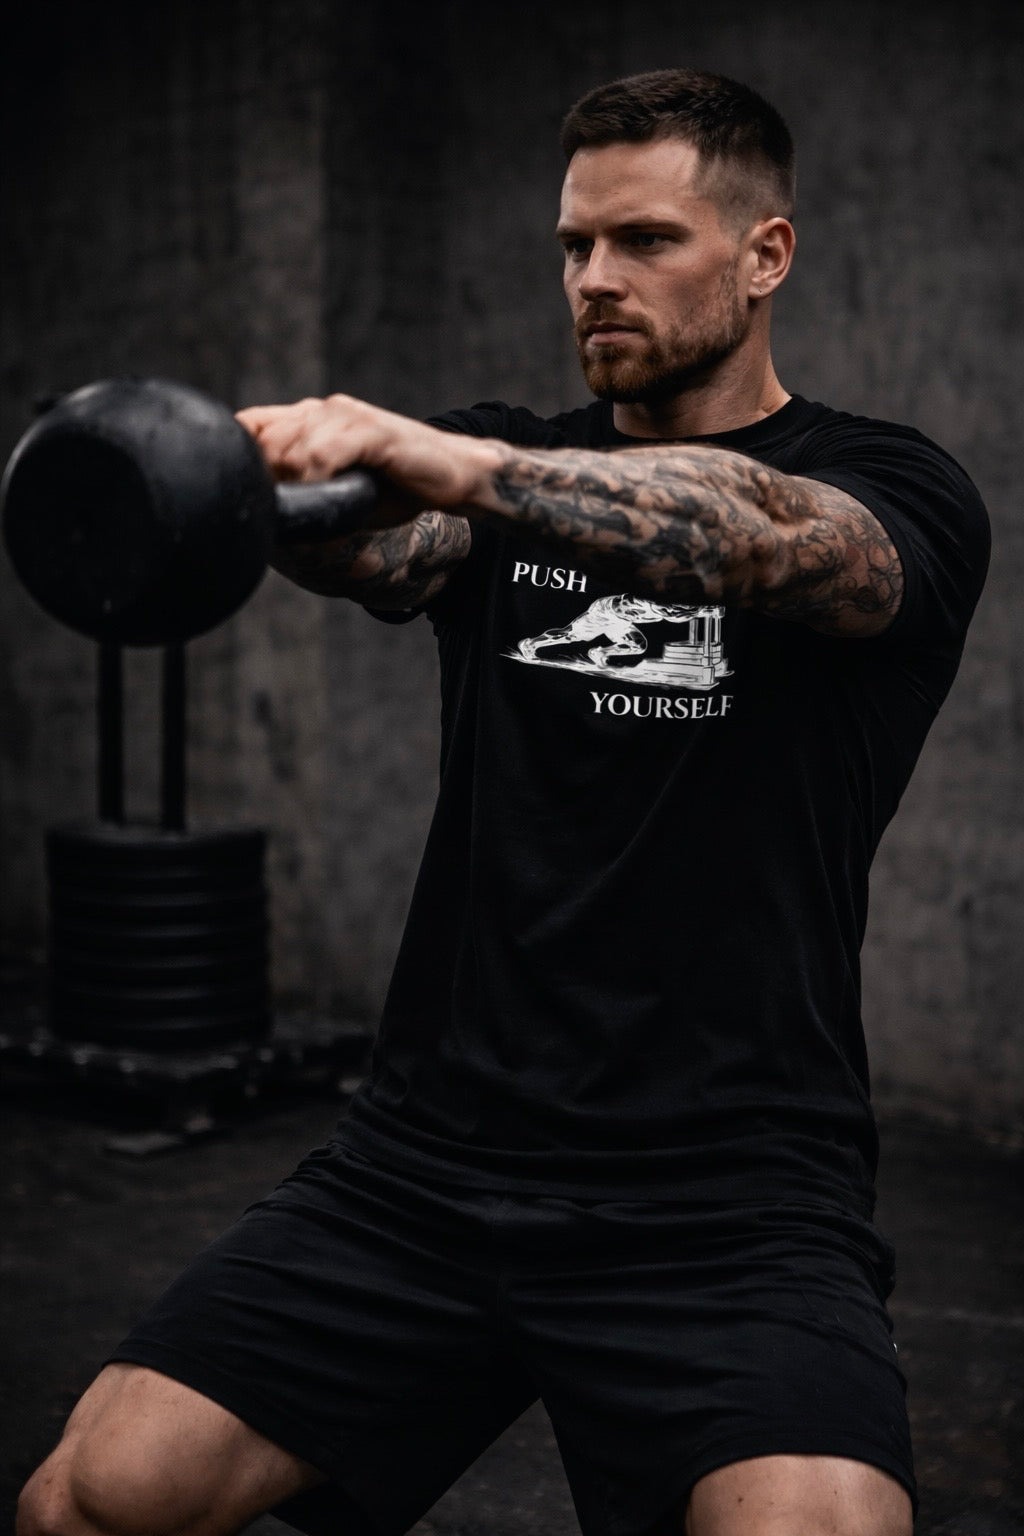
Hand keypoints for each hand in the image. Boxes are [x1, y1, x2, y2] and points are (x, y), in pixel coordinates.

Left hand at [235, 394, 497, 528]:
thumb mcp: (341, 489)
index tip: (252, 493)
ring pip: (290, 449)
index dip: (241, 457)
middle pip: (265, 441)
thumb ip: (305, 489)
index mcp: (312, 418)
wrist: (454, 475)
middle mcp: (323, 409)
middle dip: (268, 482)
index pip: (251, 424)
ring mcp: (346, 416)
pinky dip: (316, 481)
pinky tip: (328, 499)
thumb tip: (265, 517)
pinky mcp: (369, 430)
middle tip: (290, 511)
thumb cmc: (398, 488)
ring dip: (292, 485)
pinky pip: (323, 455)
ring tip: (312, 508)